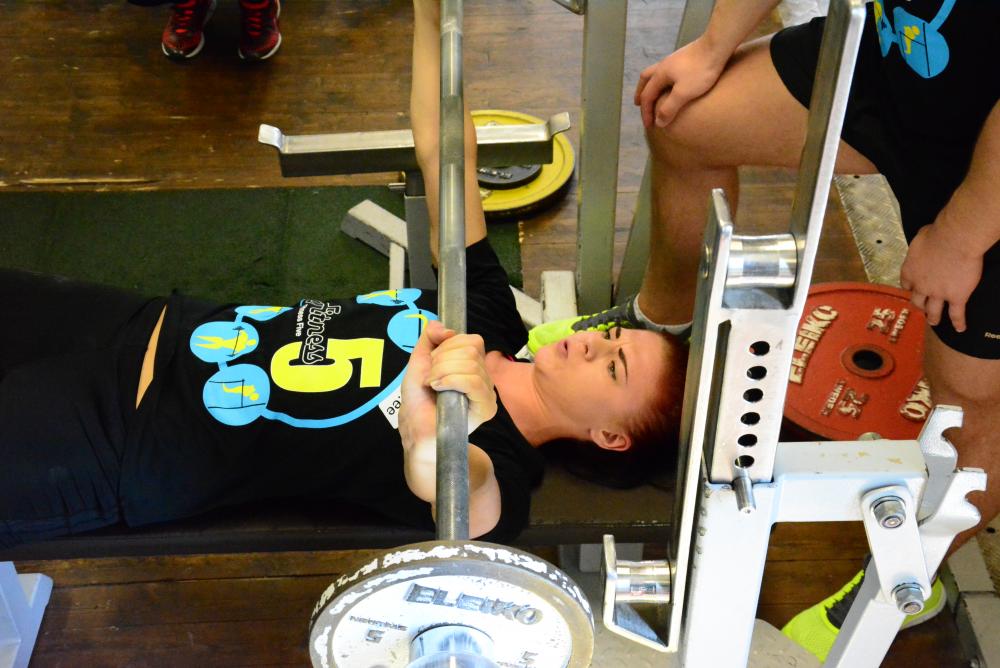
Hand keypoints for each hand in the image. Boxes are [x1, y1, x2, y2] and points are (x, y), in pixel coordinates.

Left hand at [398, 320, 496, 452]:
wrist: (415, 429)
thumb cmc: (418, 399)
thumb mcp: (419, 360)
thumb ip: (430, 337)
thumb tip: (446, 328)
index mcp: (472, 364)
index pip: (471, 340)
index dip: (447, 347)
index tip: (433, 363)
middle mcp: (484, 376)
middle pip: (471, 349)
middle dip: (442, 359)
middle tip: (432, 378)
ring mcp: (487, 392)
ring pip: (471, 364)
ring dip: (443, 371)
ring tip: (434, 385)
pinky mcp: (486, 408)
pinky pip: (475, 382)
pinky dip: (452, 380)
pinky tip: (440, 389)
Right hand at [634, 37, 725, 128]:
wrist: (717, 45)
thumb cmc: (700, 70)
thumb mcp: (683, 93)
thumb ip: (669, 108)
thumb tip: (658, 122)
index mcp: (660, 74)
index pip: (647, 96)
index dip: (646, 112)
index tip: (649, 126)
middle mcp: (663, 65)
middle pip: (645, 80)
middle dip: (641, 93)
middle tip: (638, 104)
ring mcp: (673, 60)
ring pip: (655, 73)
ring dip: (651, 85)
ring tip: (653, 93)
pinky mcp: (684, 57)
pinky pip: (667, 71)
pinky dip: (663, 80)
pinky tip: (672, 82)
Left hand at [900, 222, 982, 332]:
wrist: (955, 240)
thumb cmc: (937, 234)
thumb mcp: (920, 238)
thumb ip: (920, 247)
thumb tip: (925, 243)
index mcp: (909, 271)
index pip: (906, 285)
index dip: (910, 288)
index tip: (912, 290)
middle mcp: (920, 286)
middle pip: (917, 301)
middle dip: (919, 305)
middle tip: (922, 307)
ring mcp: (938, 293)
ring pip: (933, 311)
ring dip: (933, 317)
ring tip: (934, 322)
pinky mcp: (957, 297)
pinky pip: (957, 313)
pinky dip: (959, 322)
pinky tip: (960, 328)